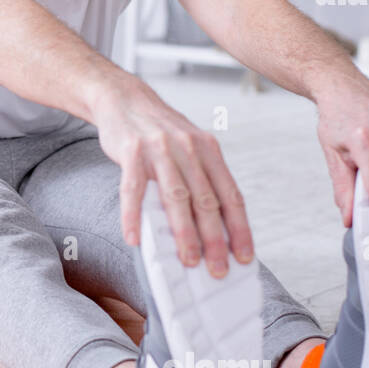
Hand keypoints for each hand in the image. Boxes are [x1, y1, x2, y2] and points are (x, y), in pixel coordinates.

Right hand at [93, 84, 252, 277]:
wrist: (123, 98)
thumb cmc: (157, 131)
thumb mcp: (188, 146)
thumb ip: (199, 179)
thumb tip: (211, 226)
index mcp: (209, 150)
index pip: (230, 195)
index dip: (240, 228)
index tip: (245, 256)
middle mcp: (189, 148)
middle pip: (206, 201)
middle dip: (215, 239)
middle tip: (218, 269)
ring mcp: (159, 149)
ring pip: (176, 197)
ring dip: (184, 233)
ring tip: (188, 260)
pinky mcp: (131, 151)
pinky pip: (132, 190)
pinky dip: (133, 216)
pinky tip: (134, 238)